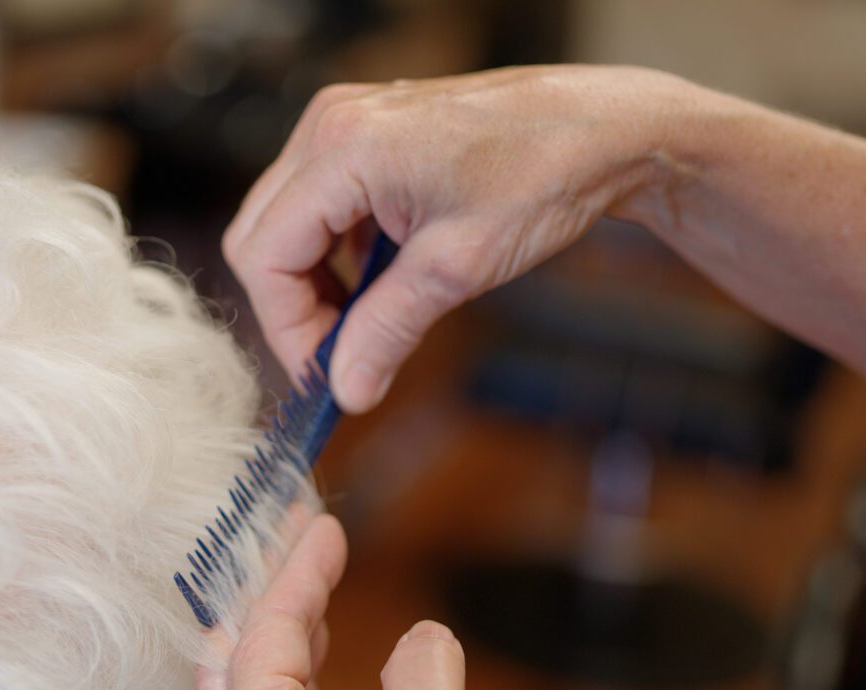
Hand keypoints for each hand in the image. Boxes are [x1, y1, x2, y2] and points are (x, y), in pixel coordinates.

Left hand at [192, 514, 506, 689]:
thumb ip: (424, 673)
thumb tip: (420, 640)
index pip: (267, 628)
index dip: (298, 568)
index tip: (324, 523)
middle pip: (236, 648)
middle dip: (270, 587)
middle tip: (301, 538)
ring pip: (237, 684)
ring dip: (273, 630)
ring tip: (307, 587)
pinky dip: (278, 676)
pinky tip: (308, 661)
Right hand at [224, 65, 693, 412]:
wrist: (603, 128)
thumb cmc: (544, 174)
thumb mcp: (456, 269)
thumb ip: (386, 331)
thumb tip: (346, 390)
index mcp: (343, 149)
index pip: (264, 255)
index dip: (287, 325)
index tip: (325, 373)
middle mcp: (330, 126)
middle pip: (262, 236)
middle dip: (294, 306)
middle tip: (342, 356)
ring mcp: (345, 122)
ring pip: (284, 222)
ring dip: (314, 281)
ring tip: (366, 321)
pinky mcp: (365, 131)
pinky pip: (319, 201)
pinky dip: (336, 250)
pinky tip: (381, 279)